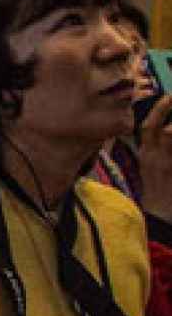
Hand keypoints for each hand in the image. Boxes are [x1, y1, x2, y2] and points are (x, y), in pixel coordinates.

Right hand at [138, 95, 171, 222]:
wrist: (161, 218)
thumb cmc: (158, 193)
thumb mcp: (150, 166)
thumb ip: (155, 148)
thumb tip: (166, 130)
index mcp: (146, 156)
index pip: (147, 128)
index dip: (158, 110)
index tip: (168, 97)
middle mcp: (155, 159)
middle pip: (165, 131)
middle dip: (171, 113)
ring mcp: (167, 167)